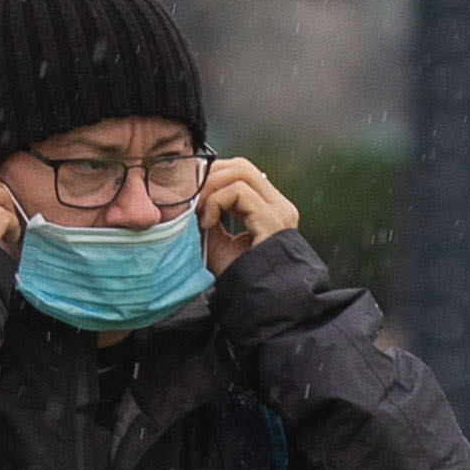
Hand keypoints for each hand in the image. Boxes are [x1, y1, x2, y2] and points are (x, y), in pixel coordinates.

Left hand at [196, 155, 299, 272]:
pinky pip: (239, 192)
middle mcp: (278, 205)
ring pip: (241, 172)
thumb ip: (210, 217)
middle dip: (210, 175)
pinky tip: (208, 223)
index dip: (214, 176)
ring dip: (211, 187)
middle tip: (190, 196)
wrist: (260, 303)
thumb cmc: (241, 278)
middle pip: (242, 166)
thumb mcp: (218, 242)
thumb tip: (191, 197)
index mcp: (269, 209)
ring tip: (199, 210)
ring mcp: (279, 210)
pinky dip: (217, 202)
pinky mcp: (273, 218)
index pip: (242, 173)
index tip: (192, 194)